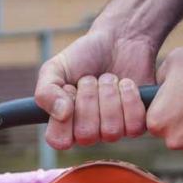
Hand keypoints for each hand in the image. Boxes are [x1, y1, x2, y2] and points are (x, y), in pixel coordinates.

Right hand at [35, 30, 157, 149]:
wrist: (118, 41)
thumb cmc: (83, 57)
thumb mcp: (54, 68)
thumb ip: (45, 92)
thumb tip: (61, 114)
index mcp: (64, 125)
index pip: (59, 141)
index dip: (64, 116)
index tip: (69, 90)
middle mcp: (88, 133)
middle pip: (86, 135)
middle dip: (89, 98)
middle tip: (90, 79)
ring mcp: (112, 131)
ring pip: (110, 131)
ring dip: (109, 95)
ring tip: (108, 78)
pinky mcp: (136, 124)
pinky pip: (133, 125)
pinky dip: (129, 97)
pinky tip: (125, 84)